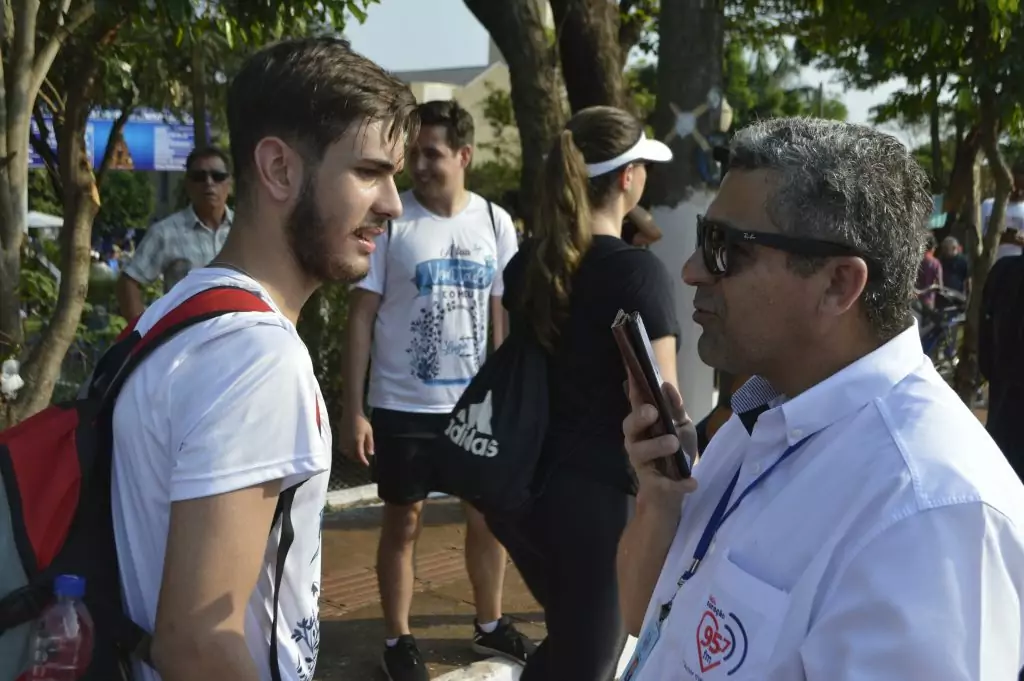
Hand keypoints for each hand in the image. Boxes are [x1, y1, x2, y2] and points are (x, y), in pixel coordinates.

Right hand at [341, 412, 373, 465]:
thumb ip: (370, 443)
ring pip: (346, 453)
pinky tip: (350, 449)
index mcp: (357, 441)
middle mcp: (349, 442)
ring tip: (357, 454)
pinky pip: (342, 449)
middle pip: (352, 455)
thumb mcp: (369, 432)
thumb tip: (371, 454)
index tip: (367, 464)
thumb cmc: (362, 421)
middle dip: (358, 459)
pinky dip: (346, 451)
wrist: (351, 413)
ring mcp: (343, 440)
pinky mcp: (340, 438)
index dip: (363, 461)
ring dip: (351, 456)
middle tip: (363, 458)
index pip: (360, 455)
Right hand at [623, 375, 697, 510]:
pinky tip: (692, 482)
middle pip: (629, 426)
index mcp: (643, 424)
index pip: (636, 401)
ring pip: (641, 452)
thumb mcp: (680, 427)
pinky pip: (664, 484)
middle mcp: (636, 441)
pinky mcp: (654, 485)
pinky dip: (679, 483)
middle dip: (639, 418)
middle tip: (652, 412)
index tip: (633, 369)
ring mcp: (642, 463)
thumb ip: (675, 408)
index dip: (633, 385)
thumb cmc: (675, 453)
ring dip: (656, 446)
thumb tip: (666, 385)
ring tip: (673, 443)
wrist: (675, 491)